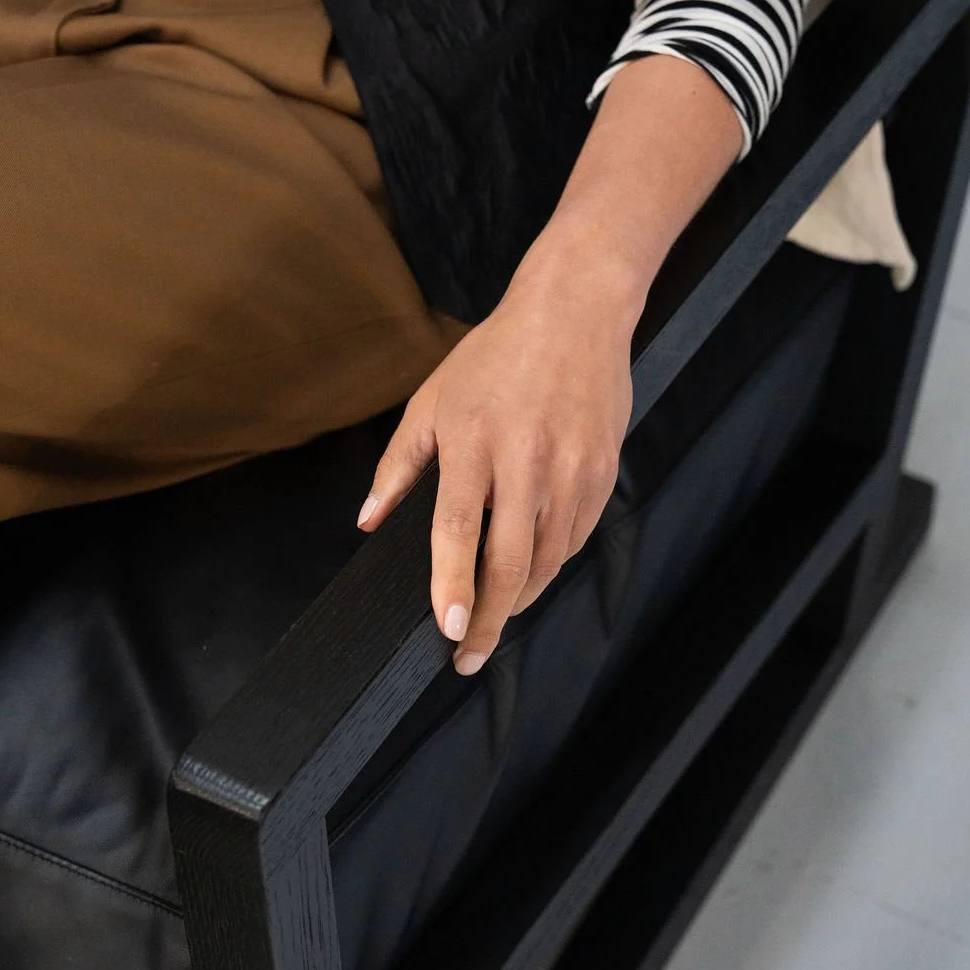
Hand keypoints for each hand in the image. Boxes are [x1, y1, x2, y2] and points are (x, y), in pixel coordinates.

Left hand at [355, 51, 743, 672]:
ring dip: (520, 599)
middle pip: (510, 561)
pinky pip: (576, 537)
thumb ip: (398, 466)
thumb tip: (367, 523)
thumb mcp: (430, 400)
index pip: (458, 530)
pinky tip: (531, 578)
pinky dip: (552, 566)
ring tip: (496, 622)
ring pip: (548, 558)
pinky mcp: (602, 470)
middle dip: (490, 620)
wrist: (575, 312)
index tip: (448, 630)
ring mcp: (570, 467)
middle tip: (470, 657)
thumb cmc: (493, 357)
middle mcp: (524, 459)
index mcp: (472, 441)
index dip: (453, 586)